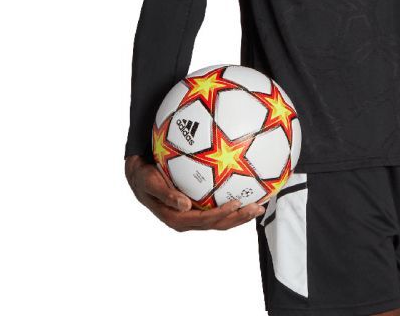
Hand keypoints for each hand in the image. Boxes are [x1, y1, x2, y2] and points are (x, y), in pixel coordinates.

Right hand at [125, 155, 266, 230]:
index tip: (236, 204)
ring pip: (221, 218)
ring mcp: (194, 214)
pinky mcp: (198, 205)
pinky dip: (233, 202)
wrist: (139, 175)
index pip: (204, 220)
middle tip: (258, 207)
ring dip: (241, 213)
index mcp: (177, 218)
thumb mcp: (150, 183)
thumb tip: (184, 205)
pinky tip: (247, 191)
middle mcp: (188, 219)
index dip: (221, 215)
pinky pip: (217, 206)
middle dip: (239, 217)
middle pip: (218, 223)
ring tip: (260, 204)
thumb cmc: (144, 177)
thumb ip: (166, 194)